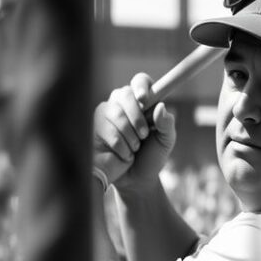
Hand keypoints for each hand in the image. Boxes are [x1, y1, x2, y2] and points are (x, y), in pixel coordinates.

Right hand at [93, 73, 175, 192]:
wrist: (136, 179)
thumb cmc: (151, 156)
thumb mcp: (166, 141)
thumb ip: (167, 124)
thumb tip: (161, 107)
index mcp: (142, 102)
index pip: (140, 81)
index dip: (141, 86)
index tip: (144, 98)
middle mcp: (123, 103)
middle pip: (124, 94)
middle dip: (136, 116)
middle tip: (144, 134)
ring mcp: (106, 113)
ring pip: (114, 112)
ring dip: (129, 134)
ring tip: (135, 149)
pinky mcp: (93, 126)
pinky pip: (103, 127)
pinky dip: (118, 144)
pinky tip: (124, 154)